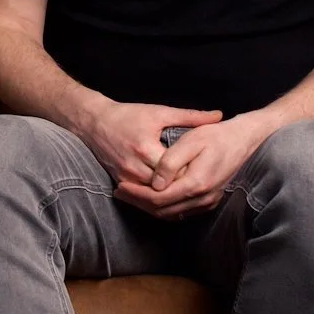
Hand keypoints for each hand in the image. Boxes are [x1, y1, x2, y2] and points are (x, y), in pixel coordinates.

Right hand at [77, 102, 224, 189]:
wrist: (94, 122)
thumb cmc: (127, 115)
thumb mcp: (159, 112)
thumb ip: (190, 116)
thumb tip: (218, 116)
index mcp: (146, 149)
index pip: (176, 171)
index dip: (193, 173)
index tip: (209, 172)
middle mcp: (135, 167)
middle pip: (166, 188)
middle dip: (184, 188)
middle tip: (205, 188)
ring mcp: (126, 178)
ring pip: (154, 198)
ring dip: (171, 198)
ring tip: (191, 195)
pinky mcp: (121, 182)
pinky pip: (142, 199)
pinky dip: (157, 200)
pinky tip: (173, 199)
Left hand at [114, 113, 275, 220]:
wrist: (243, 140)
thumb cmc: (216, 135)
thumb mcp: (191, 140)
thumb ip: (171, 162)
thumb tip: (155, 182)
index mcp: (196, 183)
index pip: (159, 198)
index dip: (137, 194)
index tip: (120, 187)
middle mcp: (203, 197)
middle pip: (163, 210)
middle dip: (139, 203)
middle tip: (120, 193)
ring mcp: (207, 202)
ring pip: (171, 214)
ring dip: (149, 207)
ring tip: (130, 196)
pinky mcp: (209, 201)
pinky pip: (181, 212)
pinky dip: (164, 208)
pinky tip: (151, 198)